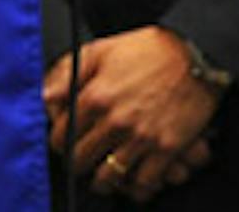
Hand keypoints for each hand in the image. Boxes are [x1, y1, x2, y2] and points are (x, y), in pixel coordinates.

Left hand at [44, 28, 220, 201]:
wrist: (191, 56)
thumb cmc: (145, 50)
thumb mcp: (98, 51)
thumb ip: (67, 74)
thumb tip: (46, 96)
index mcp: (95, 97)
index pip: (62, 135)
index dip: (59, 143)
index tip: (62, 143)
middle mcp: (115, 120)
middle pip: (82, 159)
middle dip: (76, 164)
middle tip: (80, 162)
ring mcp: (142, 137)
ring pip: (111, 176)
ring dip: (103, 181)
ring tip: (101, 178)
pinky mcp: (167, 148)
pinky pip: (146, 181)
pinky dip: (136, 188)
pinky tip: (131, 183)